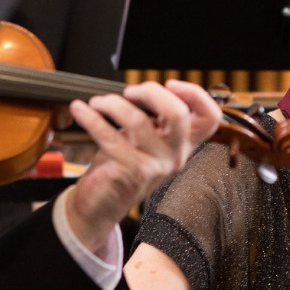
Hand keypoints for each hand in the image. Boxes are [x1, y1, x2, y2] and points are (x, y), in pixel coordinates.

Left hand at [66, 80, 220, 255]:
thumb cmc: (122, 166)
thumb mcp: (146, 139)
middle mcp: (175, 156)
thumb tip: (145, 89)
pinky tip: (80, 109)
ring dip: (112, 104)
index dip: (197, 95)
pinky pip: (110, 136)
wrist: (101, 205)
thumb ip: (156, 118)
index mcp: (184, 144)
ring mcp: (156, 166)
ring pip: (138, 121)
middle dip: (151, 92)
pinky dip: (91, 118)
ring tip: (97, 102)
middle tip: (129, 92)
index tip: (171, 84)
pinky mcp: (131, 172)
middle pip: (178, 113)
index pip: (210, 118)